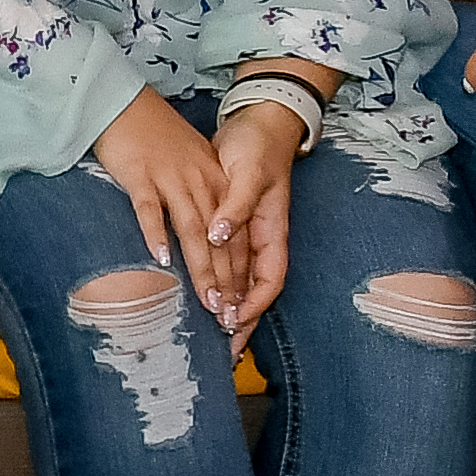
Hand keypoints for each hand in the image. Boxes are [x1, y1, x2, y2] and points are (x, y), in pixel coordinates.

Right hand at [86, 87, 234, 294]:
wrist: (124, 101)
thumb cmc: (154, 136)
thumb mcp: (190, 163)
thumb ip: (201, 196)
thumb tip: (206, 235)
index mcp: (215, 181)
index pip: (234, 234)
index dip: (239, 272)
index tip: (240, 303)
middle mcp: (199, 182)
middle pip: (218, 239)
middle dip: (226, 281)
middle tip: (228, 315)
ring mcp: (171, 178)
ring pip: (191, 230)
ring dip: (202, 268)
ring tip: (207, 300)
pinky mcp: (142, 174)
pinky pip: (150, 209)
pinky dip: (156, 234)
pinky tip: (161, 258)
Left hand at [198, 99, 302, 336]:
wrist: (256, 123)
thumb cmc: (257, 147)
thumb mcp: (249, 172)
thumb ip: (237, 206)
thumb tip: (220, 235)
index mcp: (273, 231)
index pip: (270, 279)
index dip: (254, 303)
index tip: (232, 320)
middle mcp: (262, 239)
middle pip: (254, 290)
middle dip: (242, 321)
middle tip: (224, 352)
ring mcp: (246, 234)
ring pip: (238, 282)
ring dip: (228, 309)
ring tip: (213, 339)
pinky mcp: (228, 226)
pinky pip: (224, 264)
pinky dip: (215, 284)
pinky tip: (201, 300)